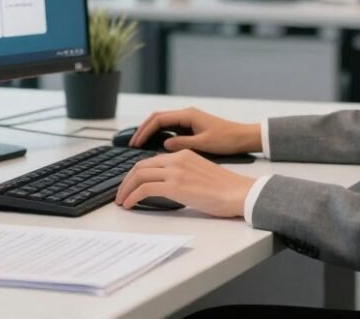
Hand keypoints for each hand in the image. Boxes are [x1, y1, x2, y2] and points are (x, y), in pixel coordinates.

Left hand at [115, 150, 255, 217]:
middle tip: (121, 193)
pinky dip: (132, 196)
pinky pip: (144, 189)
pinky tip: (129, 205)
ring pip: (139, 175)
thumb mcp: (200, 174)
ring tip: (121, 201)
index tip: (130, 184)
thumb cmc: (226, 189)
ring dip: (126, 189)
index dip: (137, 173)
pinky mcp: (175, 186)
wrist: (239, 192)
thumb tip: (169, 187)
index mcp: (184, 154)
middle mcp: (177, 159)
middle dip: (126, 180)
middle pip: (141, 166)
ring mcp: (175, 171)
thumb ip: (183, 174)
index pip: (152, 161)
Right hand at [128, 107, 260, 154]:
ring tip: (139, 145)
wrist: (244, 137)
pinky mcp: (191, 126)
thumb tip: (164, 144)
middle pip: (157, 118)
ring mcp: (188, 120)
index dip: (144, 131)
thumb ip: (183, 143)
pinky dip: (159, 134)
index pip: (158, 119)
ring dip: (150, 132)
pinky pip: (170, 128)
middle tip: (132, 144)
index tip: (135, 143)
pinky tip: (154, 145)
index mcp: (188, 115)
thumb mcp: (204, 143)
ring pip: (162, 123)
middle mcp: (186, 114)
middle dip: (143, 130)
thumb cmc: (227, 139)